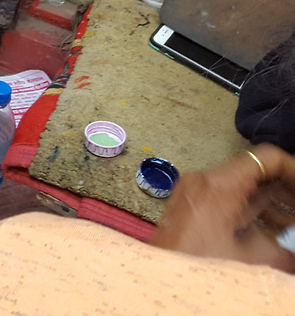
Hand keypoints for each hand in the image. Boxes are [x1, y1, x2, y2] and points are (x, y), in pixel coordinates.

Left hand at [149, 143, 294, 272]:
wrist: (154, 278)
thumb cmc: (195, 266)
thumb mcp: (250, 257)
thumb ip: (283, 250)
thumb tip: (294, 254)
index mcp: (218, 184)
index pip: (266, 157)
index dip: (293, 169)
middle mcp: (203, 179)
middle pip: (256, 170)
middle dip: (286, 188)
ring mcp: (194, 189)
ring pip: (243, 184)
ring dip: (272, 200)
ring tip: (292, 221)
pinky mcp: (191, 203)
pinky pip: (228, 195)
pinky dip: (252, 207)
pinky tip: (273, 227)